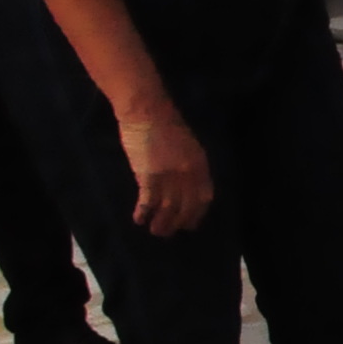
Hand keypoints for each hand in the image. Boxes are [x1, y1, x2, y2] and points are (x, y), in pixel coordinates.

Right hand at [116, 105, 213, 236]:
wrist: (147, 111)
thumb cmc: (166, 125)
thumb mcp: (189, 145)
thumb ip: (190, 165)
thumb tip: (185, 185)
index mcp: (201, 164)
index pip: (204, 197)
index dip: (196, 213)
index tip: (190, 224)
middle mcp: (188, 174)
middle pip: (186, 206)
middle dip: (178, 222)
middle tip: (168, 232)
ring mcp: (169, 176)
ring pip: (167, 208)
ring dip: (161, 223)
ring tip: (154, 231)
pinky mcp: (149, 176)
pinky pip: (148, 201)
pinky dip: (143, 213)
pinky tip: (138, 219)